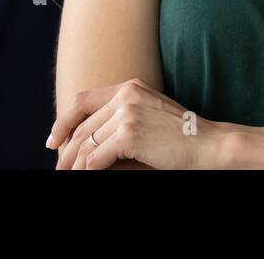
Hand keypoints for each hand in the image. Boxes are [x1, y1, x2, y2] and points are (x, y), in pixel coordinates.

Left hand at [48, 79, 224, 169]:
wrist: (209, 144)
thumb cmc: (181, 137)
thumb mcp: (148, 117)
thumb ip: (118, 122)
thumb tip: (83, 147)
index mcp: (130, 86)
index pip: (83, 100)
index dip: (64, 121)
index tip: (54, 140)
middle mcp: (126, 94)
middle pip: (81, 124)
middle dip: (66, 149)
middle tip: (58, 167)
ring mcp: (128, 112)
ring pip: (86, 143)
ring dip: (74, 164)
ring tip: (68, 175)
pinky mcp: (129, 134)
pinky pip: (96, 158)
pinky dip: (88, 171)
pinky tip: (87, 176)